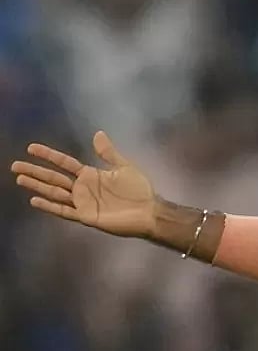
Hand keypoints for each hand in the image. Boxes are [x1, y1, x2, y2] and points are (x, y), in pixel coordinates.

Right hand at [10, 131, 156, 237]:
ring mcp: (83, 203)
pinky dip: (50, 206)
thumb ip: (108, 153)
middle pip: (54, 178)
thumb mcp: (124, 167)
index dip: (49, 155)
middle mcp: (82, 188)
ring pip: (55, 193)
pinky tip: (34, 201)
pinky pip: (64, 211)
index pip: (64, 163)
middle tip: (15, 165)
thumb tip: (97, 134)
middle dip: (35, 171)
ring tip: (20, 179)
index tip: (31, 148)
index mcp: (90, 175)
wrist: (149, 211)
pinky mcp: (86, 216)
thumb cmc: (139, 190)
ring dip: (37, 186)